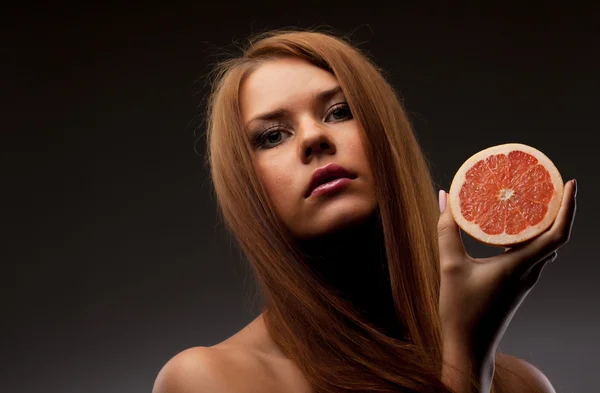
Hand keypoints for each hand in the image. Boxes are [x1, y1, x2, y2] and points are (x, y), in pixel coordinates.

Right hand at [437, 179, 576, 363]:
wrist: (468, 347)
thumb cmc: (461, 311)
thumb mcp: (450, 266)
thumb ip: (447, 230)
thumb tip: (444, 198)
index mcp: (520, 266)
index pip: (558, 234)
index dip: (569, 207)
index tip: (569, 183)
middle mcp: (529, 272)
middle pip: (555, 237)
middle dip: (557, 209)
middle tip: (546, 184)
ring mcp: (524, 280)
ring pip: (543, 247)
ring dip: (543, 224)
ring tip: (530, 202)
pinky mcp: (516, 285)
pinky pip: (530, 255)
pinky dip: (527, 238)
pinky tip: (509, 230)